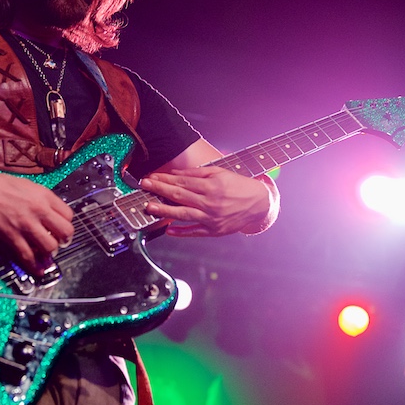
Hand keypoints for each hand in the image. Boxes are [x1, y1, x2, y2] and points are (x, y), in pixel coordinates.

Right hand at [0, 167, 74, 275]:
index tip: (61, 230)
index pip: (68, 215)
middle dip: (64, 241)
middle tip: (59, 243)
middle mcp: (39, 210)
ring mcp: (26, 224)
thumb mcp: (28, 186)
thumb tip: (50, 213)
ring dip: (49, 253)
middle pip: (65, 232)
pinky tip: (37, 270)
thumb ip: (41, 200)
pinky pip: (28, 256)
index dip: (66, 224)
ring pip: (50, 246)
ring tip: (45, 253)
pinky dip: (34, 266)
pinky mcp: (11, 235)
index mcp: (44, 195)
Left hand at [139, 166, 272, 236]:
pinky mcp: (214, 230)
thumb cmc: (239, 186)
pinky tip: (168, 229)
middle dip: (159, 190)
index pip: (182, 181)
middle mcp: (210, 202)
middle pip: (180, 195)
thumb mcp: (220, 173)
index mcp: (212, 185)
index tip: (151, 177)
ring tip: (149, 207)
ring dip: (164, 211)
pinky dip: (181, 232)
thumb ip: (197, 173)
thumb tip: (176, 174)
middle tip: (144, 186)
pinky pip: (195, 232)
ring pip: (184, 214)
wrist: (259, 204)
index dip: (165, 179)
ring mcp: (212, 218)